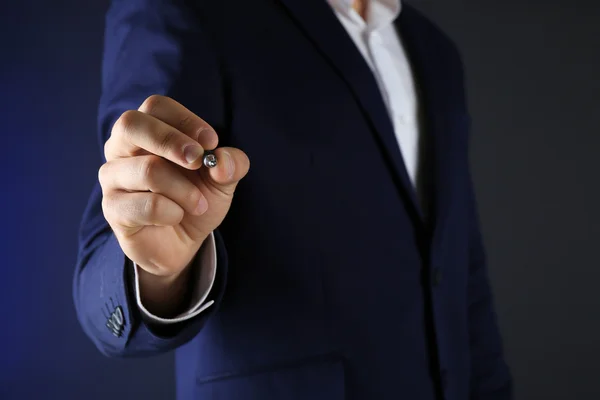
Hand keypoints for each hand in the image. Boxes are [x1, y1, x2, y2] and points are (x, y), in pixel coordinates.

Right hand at [99, 95, 248, 313]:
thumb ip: (231, 164)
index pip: (156, 106)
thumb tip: (223, 160)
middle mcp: (122, 147)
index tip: (211, 141)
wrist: (181, 243)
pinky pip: (145, 205)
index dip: (185, 120)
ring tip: (199, 204)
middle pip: (132, 124)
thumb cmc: (195, 199)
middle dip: (172, 141)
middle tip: (198, 161)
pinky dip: (172, 212)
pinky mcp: (112, 208)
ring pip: (147, 169)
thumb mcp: (222, 180)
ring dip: (183, 189)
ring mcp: (113, 177)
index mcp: (148, 130)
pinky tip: (176, 216)